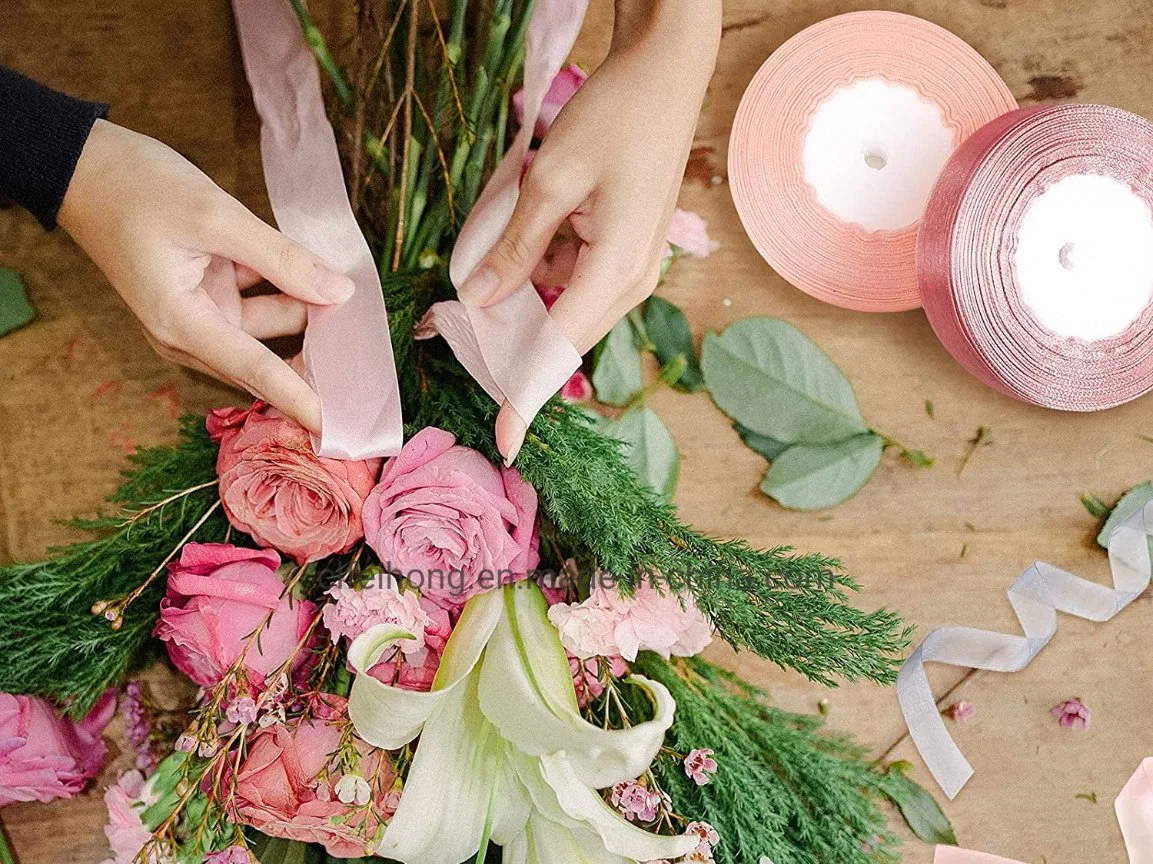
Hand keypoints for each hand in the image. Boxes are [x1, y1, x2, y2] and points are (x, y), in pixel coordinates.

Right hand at [58, 120, 354, 430]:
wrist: (80, 163)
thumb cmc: (136, 187)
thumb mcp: (214, 216)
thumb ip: (280, 257)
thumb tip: (339, 291)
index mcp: (183, 324)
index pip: (257, 373)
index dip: (303, 402)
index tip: (339, 431)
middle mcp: (190, 333)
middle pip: (267, 361)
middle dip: (315, 363)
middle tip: (369, 365)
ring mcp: (199, 316)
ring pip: (268, 331)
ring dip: (306, 318)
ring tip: (355, 307)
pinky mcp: (205, 296)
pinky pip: (257, 306)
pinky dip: (286, 295)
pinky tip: (322, 282)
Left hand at [458, 0, 720, 459]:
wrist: (669, 71)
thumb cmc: (617, 116)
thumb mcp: (550, 179)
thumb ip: (513, 246)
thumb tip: (477, 299)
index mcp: (616, 273)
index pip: (560, 351)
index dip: (525, 395)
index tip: (503, 440)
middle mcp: (629, 282)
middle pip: (561, 338)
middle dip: (511, 346)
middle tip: (455, 338)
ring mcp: (631, 268)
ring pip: (564, 310)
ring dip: (521, 304)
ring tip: (473, 285)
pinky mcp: (625, 251)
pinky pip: (574, 281)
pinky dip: (538, 275)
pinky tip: (510, 252)